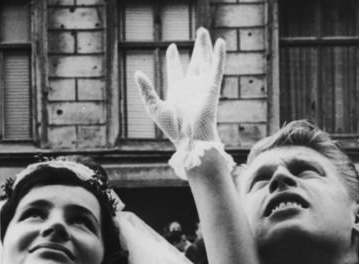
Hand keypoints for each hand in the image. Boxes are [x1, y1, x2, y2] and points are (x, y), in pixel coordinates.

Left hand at [135, 27, 224, 147]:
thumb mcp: (154, 107)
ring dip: (205, 47)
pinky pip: (217, 68)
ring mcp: (202, 87)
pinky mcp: (212, 88)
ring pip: (206, 62)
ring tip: (203, 31)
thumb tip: (137, 73)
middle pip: (195, 63)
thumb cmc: (172, 129)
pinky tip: (221, 42)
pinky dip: (220, 55)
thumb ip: (146, 90)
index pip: (176, 70)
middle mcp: (191, 88)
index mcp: (177, 92)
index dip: (174, 59)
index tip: (172, 47)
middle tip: (200, 31)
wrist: (189, 138)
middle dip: (197, 48)